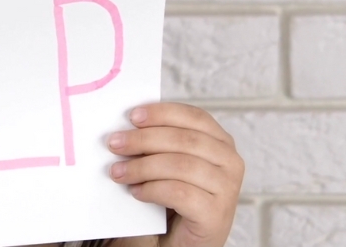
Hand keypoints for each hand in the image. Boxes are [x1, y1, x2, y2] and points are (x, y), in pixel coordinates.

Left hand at [107, 102, 244, 246]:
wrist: (181, 243)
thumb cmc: (173, 200)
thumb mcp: (168, 163)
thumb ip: (159, 143)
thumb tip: (128, 126)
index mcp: (220, 142)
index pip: (194, 116)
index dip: (163, 113)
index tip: (133, 116)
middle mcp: (230, 162)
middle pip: (185, 140)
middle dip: (144, 139)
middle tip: (115, 144)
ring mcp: (227, 189)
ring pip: (181, 165)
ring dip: (143, 166)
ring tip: (118, 172)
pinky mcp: (216, 215)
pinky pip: (180, 193)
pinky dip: (153, 190)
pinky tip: (137, 192)